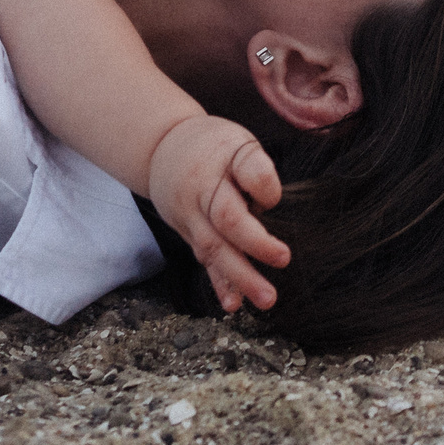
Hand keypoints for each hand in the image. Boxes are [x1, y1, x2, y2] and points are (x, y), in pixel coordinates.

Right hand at [148, 114, 288, 314]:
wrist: (159, 151)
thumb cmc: (210, 147)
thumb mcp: (236, 141)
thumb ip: (256, 168)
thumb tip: (271, 202)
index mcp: (218, 164)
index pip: (248, 173)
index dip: (265, 188)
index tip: (275, 198)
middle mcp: (201, 193)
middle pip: (227, 220)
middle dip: (255, 244)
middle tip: (283, 259)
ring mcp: (192, 218)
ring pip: (215, 249)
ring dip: (240, 276)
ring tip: (266, 298)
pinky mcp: (191, 236)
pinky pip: (206, 262)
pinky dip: (219, 284)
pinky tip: (233, 303)